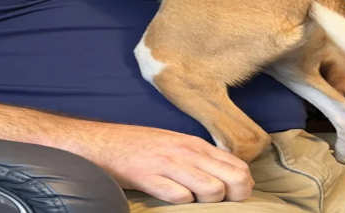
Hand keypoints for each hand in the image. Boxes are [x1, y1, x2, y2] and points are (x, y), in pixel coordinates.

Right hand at [74, 122, 253, 203]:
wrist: (101, 142)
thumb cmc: (138, 146)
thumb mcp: (174, 143)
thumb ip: (199, 156)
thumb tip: (225, 175)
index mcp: (195, 144)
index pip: (238, 166)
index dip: (242, 186)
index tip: (232, 196)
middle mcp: (186, 152)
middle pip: (234, 180)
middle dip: (233, 197)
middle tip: (217, 203)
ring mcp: (169, 164)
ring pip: (212, 190)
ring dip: (207, 202)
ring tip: (193, 200)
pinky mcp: (150, 177)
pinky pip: (180, 197)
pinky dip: (181, 203)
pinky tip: (171, 198)